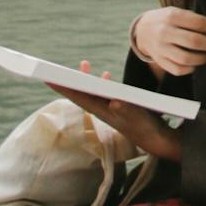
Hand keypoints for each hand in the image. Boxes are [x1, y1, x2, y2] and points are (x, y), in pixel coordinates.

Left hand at [49, 60, 182, 162]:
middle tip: (59, 68)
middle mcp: (103, 110)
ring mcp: (110, 109)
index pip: (79, 98)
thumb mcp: (138, 118)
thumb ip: (126, 110)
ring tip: (84, 65)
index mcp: (103, 112)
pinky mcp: (119, 108)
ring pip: (93, 93)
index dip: (64, 88)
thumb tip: (114, 101)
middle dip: (71, 81)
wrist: (156, 140)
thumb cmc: (147, 129)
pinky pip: (105, 93)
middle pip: (82, 93)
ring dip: (86, 80)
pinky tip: (107, 76)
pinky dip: (102, 83)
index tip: (49, 78)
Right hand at [132, 7, 205, 75]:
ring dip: (205, 59)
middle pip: (195, 42)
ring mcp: (161, 48)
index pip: (200, 24)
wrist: (143, 29)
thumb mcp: (179, 11)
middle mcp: (165, 32)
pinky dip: (192, 68)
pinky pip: (178, 70)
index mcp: (173, 16)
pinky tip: (198, 63)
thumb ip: (196, 20)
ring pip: (187, 59)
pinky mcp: (159, 60)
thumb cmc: (168, 19)